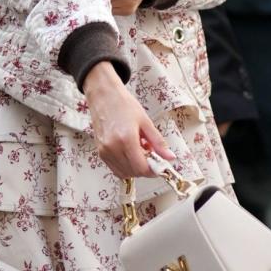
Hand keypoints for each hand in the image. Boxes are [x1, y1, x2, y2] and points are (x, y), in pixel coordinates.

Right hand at [83, 62, 173, 177]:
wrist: (103, 96)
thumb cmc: (123, 105)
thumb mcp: (146, 122)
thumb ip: (158, 142)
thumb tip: (170, 157)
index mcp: (126, 139)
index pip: (141, 168)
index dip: (153, 170)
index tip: (159, 166)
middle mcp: (113, 148)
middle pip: (133, 173)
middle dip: (145, 169)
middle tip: (150, 155)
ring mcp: (104, 152)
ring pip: (124, 173)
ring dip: (135, 168)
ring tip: (139, 151)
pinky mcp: (100, 153)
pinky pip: (115, 169)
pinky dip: (126, 166)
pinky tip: (130, 153)